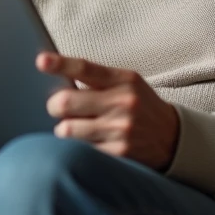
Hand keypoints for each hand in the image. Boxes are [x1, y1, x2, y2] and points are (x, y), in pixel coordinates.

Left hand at [39, 52, 180, 170]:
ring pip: (66, 129)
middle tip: (57, 107)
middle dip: (54, 105)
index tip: (41, 61)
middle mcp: (123, 103)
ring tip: (75, 127)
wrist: (173, 138)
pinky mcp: (119, 154)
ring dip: (64, 129)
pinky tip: (90, 142)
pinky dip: (78, 147)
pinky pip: (81, 150)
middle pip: (65, 102)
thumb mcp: (128, 84)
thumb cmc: (140, 106)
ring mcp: (120, 130)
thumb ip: (98, 81)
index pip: (85, 68)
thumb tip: (57, 83)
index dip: (60, 64)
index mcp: (124, 80)